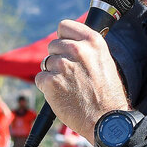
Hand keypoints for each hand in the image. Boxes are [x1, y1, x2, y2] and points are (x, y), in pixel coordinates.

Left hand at [37, 19, 130, 135]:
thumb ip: (86, 49)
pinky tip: (62, 95)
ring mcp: (63, 65)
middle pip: (53, 45)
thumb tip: (67, 41)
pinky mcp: (51, 81)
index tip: (66, 45)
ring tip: (70, 87)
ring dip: (53, 74)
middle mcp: (77, 50)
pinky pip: (40, 78)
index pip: (64, 26)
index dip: (63, 37)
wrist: (105, 120)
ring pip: (46, 62)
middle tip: (71, 75)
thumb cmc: (106, 94)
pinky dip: (47, 87)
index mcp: (93, 41)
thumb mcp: (104, 61)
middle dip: (58, 58)